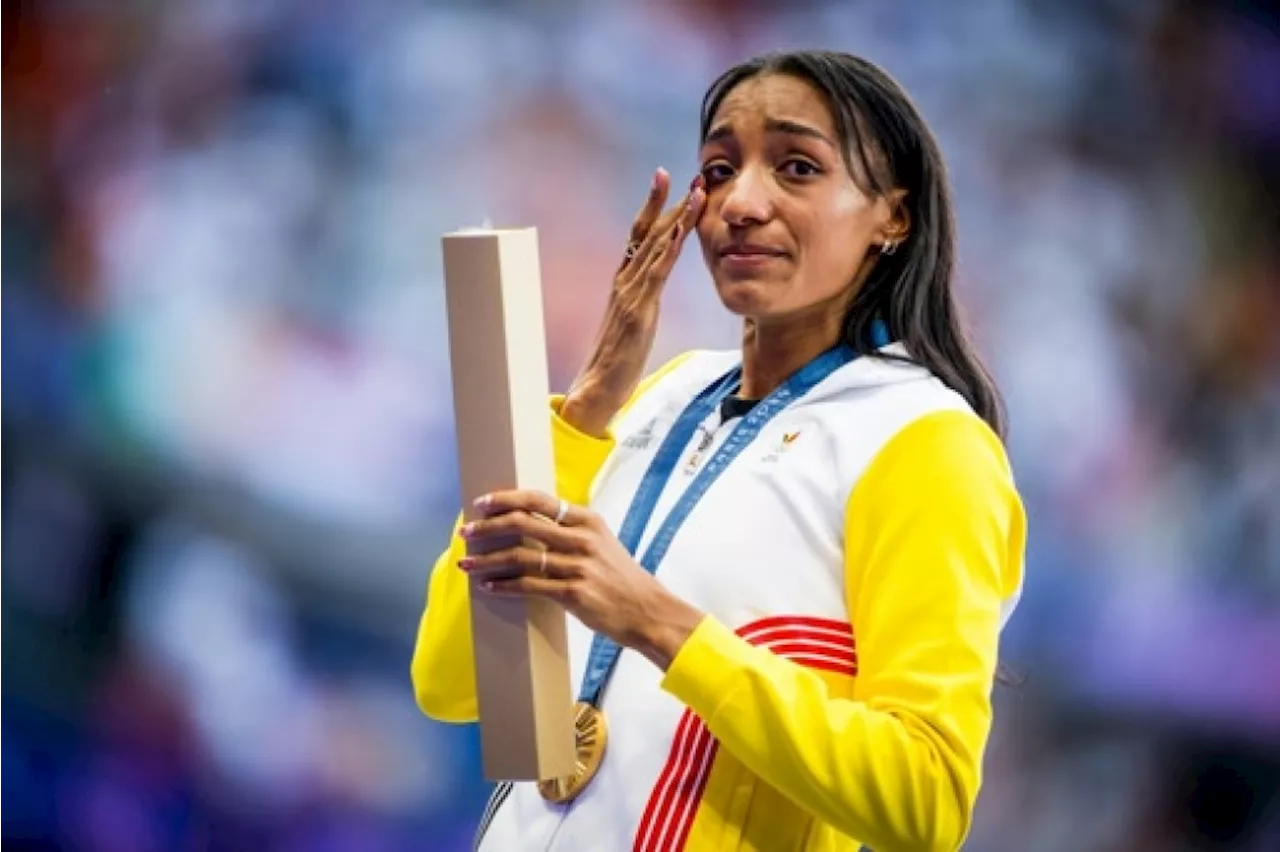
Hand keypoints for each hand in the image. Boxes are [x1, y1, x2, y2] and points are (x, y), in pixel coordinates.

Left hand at [457, 489, 705, 669]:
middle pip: (522, 523)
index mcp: (587, 520)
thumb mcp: (601, 543)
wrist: (647, 611)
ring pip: (520, 557)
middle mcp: (581, 539)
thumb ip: (571, 531)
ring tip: (467, 563)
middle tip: (466, 532)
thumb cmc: (621, 578)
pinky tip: (488, 586)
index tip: (481, 503)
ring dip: (487, 559)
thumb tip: (529, 522)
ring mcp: (577, 566)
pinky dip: (504, 585)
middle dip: (487, 527)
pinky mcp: (573, 593)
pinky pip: (528, 586)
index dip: (505, 498)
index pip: (538, 500)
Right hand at [561, 169, 706, 437]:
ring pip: (655, 248)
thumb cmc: (615, 362)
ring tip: (695, 193)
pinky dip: (668, 251)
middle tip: (688, 173)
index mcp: (624, 283)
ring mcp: (630, 295)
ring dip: (677, 218)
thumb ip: (641, 302)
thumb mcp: (633, 323)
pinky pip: (656, 275)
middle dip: (668, 202)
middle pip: (647, 233)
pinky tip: (680, 232)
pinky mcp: (638, 312)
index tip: (667, 181)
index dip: (654, 207)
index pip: (640, 237)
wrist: (595, 388)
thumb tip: (651, 290)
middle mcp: (625, 282)